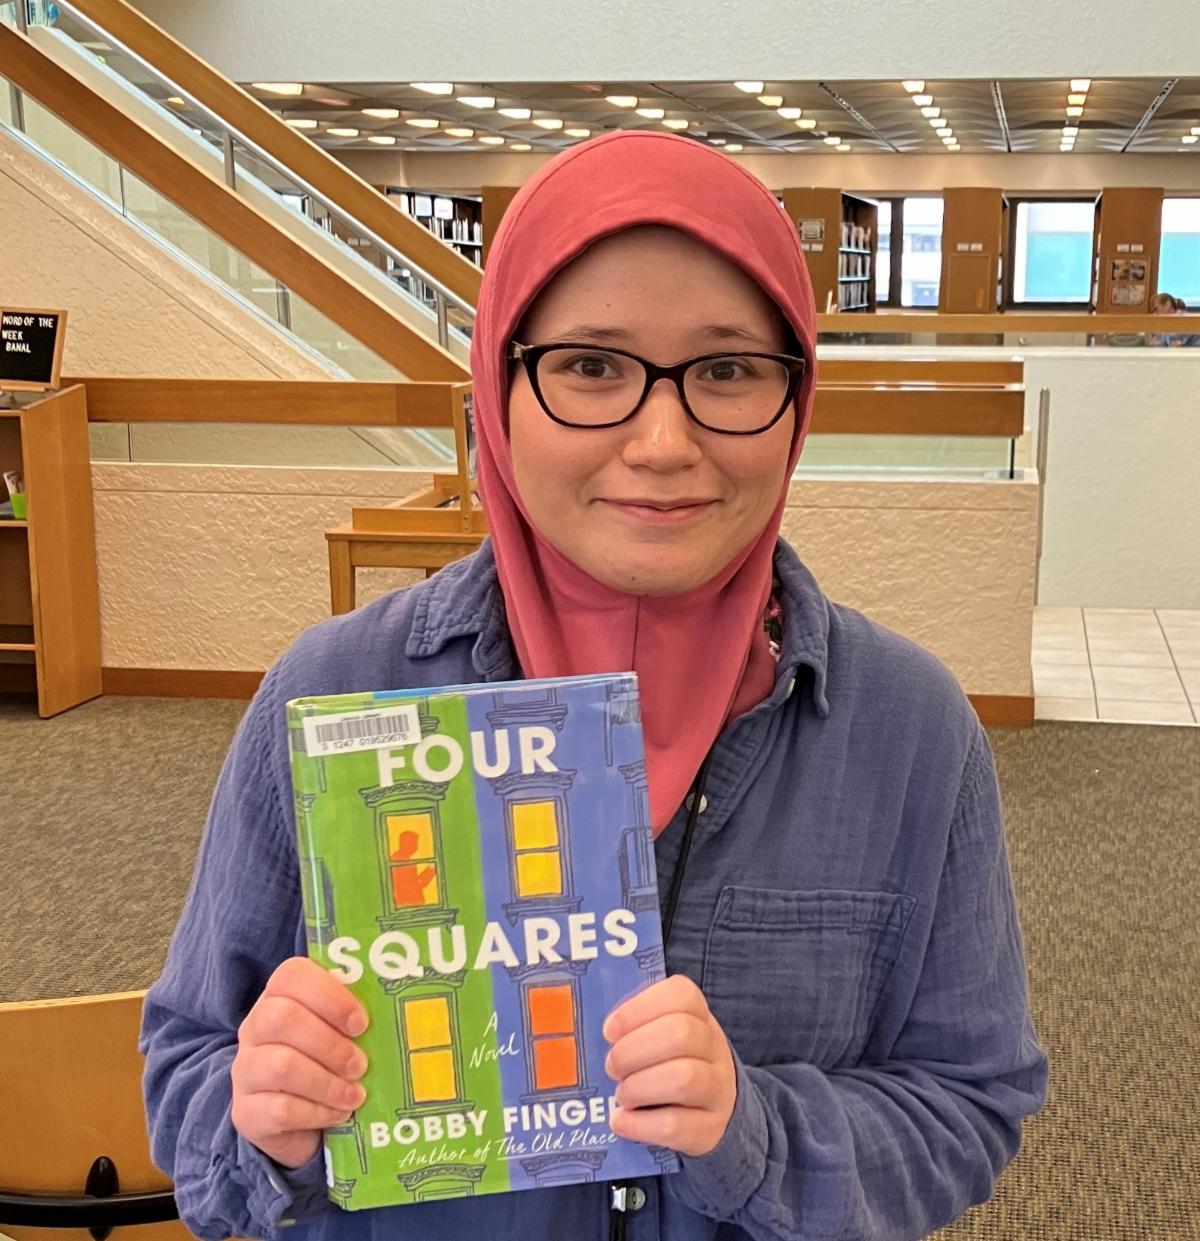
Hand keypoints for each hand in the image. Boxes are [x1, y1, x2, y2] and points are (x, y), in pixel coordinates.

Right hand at [231, 957, 369, 1169]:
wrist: (298, 1121)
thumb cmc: (329, 1064)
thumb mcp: (340, 1034)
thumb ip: (355, 1018)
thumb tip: (396, 1012)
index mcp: (279, 997)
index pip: (292, 975)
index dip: (329, 995)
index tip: (361, 1023)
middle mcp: (255, 1028)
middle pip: (282, 1018)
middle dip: (330, 1043)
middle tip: (360, 1064)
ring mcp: (246, 1070)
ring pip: (281, 1065)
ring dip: (327, 1082)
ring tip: (355, 1094)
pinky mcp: (247, 1112)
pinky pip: (280, 1109)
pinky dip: (317, 1112)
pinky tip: (337, 1113)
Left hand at [602, 974, 735, 1156]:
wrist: (710, 1106)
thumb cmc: (669, 1061)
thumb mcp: (659, 1033)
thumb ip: (632, 1025)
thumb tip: (601, 1034)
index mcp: (699, 1015)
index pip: (681, 995)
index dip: (638, 1009)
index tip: (609, 1030)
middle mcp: (714, 1048)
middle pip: (681, 1034)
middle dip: (633, 1051)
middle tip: (612, 1067)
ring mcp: (717, 1089)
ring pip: (684, 1079)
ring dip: (639, 1087)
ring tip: (622, 1094)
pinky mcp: (709, 1129)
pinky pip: (675, 1126)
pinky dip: (639, 1124)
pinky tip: (620, 1121)